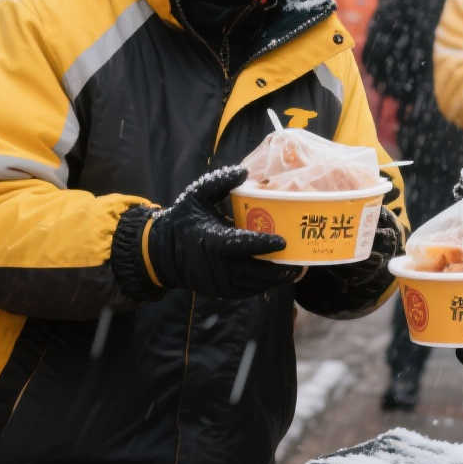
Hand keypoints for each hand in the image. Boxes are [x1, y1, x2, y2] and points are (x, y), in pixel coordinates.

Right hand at [143, 166, 298, 298]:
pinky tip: (277, 276)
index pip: (240, 245)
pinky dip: (263, 285)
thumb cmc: (183, 220)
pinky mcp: (221, 291)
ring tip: (295, 269)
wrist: (162, 253)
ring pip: (253, 284)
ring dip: (275, 279)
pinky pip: (247, 291)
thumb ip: (220, 183)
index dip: (262, 244)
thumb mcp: (197, 196)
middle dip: (278, 269)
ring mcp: (219, 282)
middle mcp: (216, 266)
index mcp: (211, 240)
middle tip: (300, 261)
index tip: (283, 241)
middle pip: (254, 272)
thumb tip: (244, 172)